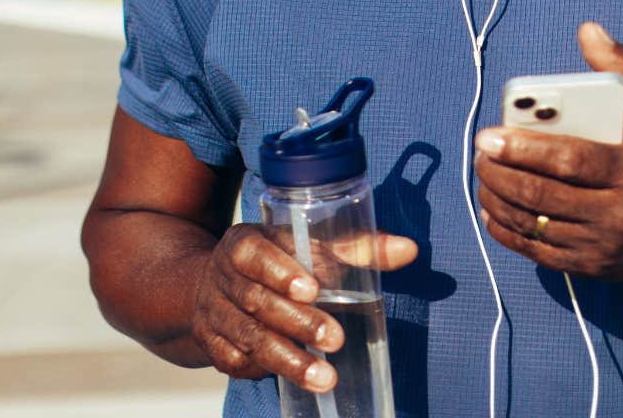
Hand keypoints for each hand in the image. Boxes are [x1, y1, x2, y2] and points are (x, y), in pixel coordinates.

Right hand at [189, 224, 415, 388]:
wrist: (217, 282)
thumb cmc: (280, 260)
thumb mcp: (310, 245)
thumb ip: (358, 248)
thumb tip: (408, 250)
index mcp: (243, 244)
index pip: (254, 254)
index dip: (280, 272)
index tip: (312, 289)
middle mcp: (223, 278)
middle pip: (256, 302)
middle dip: (297, 323)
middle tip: (335, 339)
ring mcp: (215, 315)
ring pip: (248, 339)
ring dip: (288, 361)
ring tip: (325, 378)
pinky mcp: (215, 348)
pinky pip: (238, 363)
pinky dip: (265, 371)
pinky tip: (295, 378)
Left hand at [473, 22, 622, 280]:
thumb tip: (588, 31)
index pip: (570, 160)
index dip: (524, 149)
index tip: (490, 136)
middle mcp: (618, 214)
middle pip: (543, 194)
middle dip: (500, 172)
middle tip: (479, 151)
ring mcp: (601, 246)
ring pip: (533, 224)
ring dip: (496, 198)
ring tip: (482, 173)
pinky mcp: (588, 267)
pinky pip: (535, 251)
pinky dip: (506, 229)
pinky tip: (491, 207)